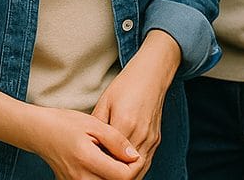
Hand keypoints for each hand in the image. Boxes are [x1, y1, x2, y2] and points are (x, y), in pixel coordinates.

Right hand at [23, 104, 141, 179]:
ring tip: (118, 160)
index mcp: (87, 159)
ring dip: (116, 177)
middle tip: (129, 157)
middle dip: (127, 173)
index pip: (123, 176)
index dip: (135, 166)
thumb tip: (134, 156)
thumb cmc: (66, 123)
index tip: (136, 153)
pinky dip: (105, 178)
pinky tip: (107, 165)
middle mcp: (80, 178)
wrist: (40, 132)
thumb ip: (115, 140)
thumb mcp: (94, 124)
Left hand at [92, 30, 181, 176]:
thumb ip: (97, 126)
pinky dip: (135, 169)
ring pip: (139, 171)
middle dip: (113, 176)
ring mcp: (150, 138)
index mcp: (125, 123)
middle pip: (128, 172)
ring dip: (125, 176)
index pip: (111, 159)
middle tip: (99, 174)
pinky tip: (123, 167)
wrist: (152, 74)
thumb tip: (87, 147)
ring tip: (110, 173)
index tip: (91, 168)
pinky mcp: (156, 139)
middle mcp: (140, 134)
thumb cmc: (126, 85)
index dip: (101, 168)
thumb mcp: (105, 102)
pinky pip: (146, 162)